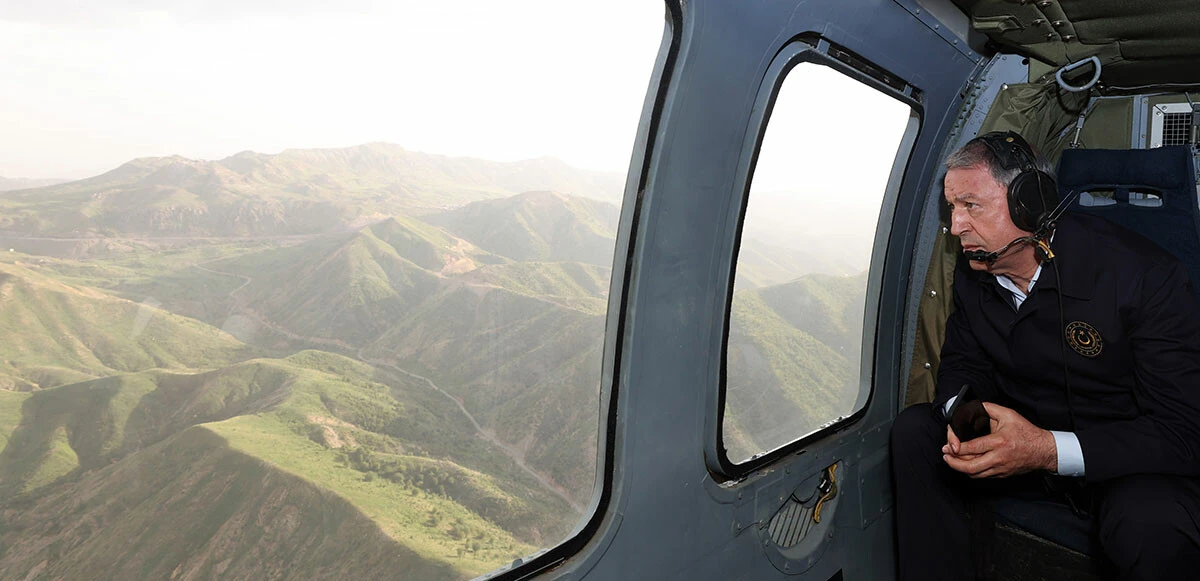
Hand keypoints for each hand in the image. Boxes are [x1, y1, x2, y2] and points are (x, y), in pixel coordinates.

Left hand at [941, 402, 1056, 477]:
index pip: (971, 448)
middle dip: (953, 463)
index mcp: (998, 442)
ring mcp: (1000, 469)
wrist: (1043, 450)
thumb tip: (972, 407)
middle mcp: (998, 458)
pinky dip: (971, 471)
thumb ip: (988, 408)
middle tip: (946, 456)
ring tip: (952, 461)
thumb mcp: (1008, 415)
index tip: (948, 446)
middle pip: (970, 467)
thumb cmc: (1026, 432)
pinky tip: (966, 464)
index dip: (956, 448)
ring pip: (975, 474)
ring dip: (960, 468)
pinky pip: (982, 476)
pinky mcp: (1002, 474)